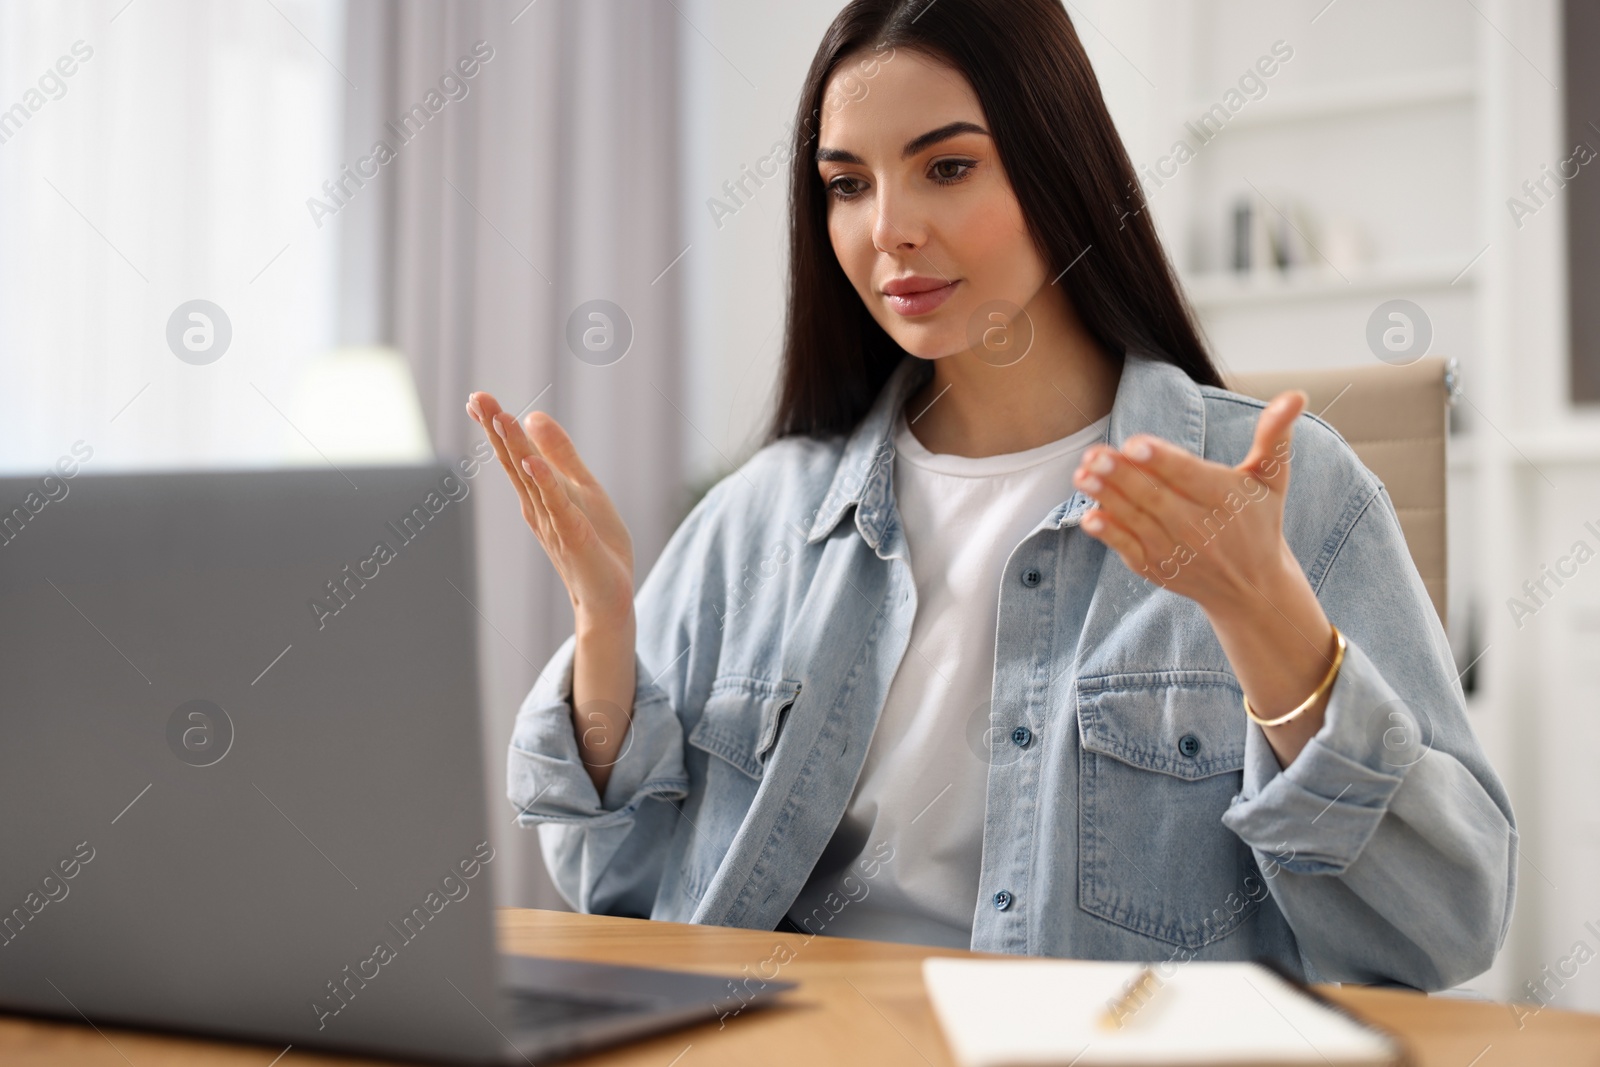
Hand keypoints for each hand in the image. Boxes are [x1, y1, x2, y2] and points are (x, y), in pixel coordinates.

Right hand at [466, 392, 634, 627]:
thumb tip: (534, 416)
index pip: (514, 454)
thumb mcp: (582, 488)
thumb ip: (560, 455)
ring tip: (502, 417)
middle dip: (497, 429)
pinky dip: (545, 484)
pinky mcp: (572, 536)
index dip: (497, 426)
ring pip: (531, 479)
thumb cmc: (596, 544)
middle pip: (514, 461)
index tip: (478, 398)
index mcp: (539, 494)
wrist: (609, 596)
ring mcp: (552, 522)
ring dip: (516, 448)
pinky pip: (557, 506)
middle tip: (478, 398)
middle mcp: (537, 506)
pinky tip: (533, 463)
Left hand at [1071, 391, 1338, 765]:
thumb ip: (1275, 436)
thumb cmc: (1258, 521)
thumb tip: (1295, 396)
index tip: (1135, 443)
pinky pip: (1130, 550)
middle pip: (1156, 497)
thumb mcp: (1271, 479)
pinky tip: (1089, 516)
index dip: (1162, 460)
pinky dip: (1110, 535)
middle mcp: (1201, 528)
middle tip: (1095, 454)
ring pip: (1138, 521)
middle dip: (1123, 476)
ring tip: (1082, 474)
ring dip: (1108, 498)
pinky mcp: (1158, 569)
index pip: (1189, 476)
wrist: (1252, 588)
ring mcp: (1177, 551)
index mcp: (1226, 499)